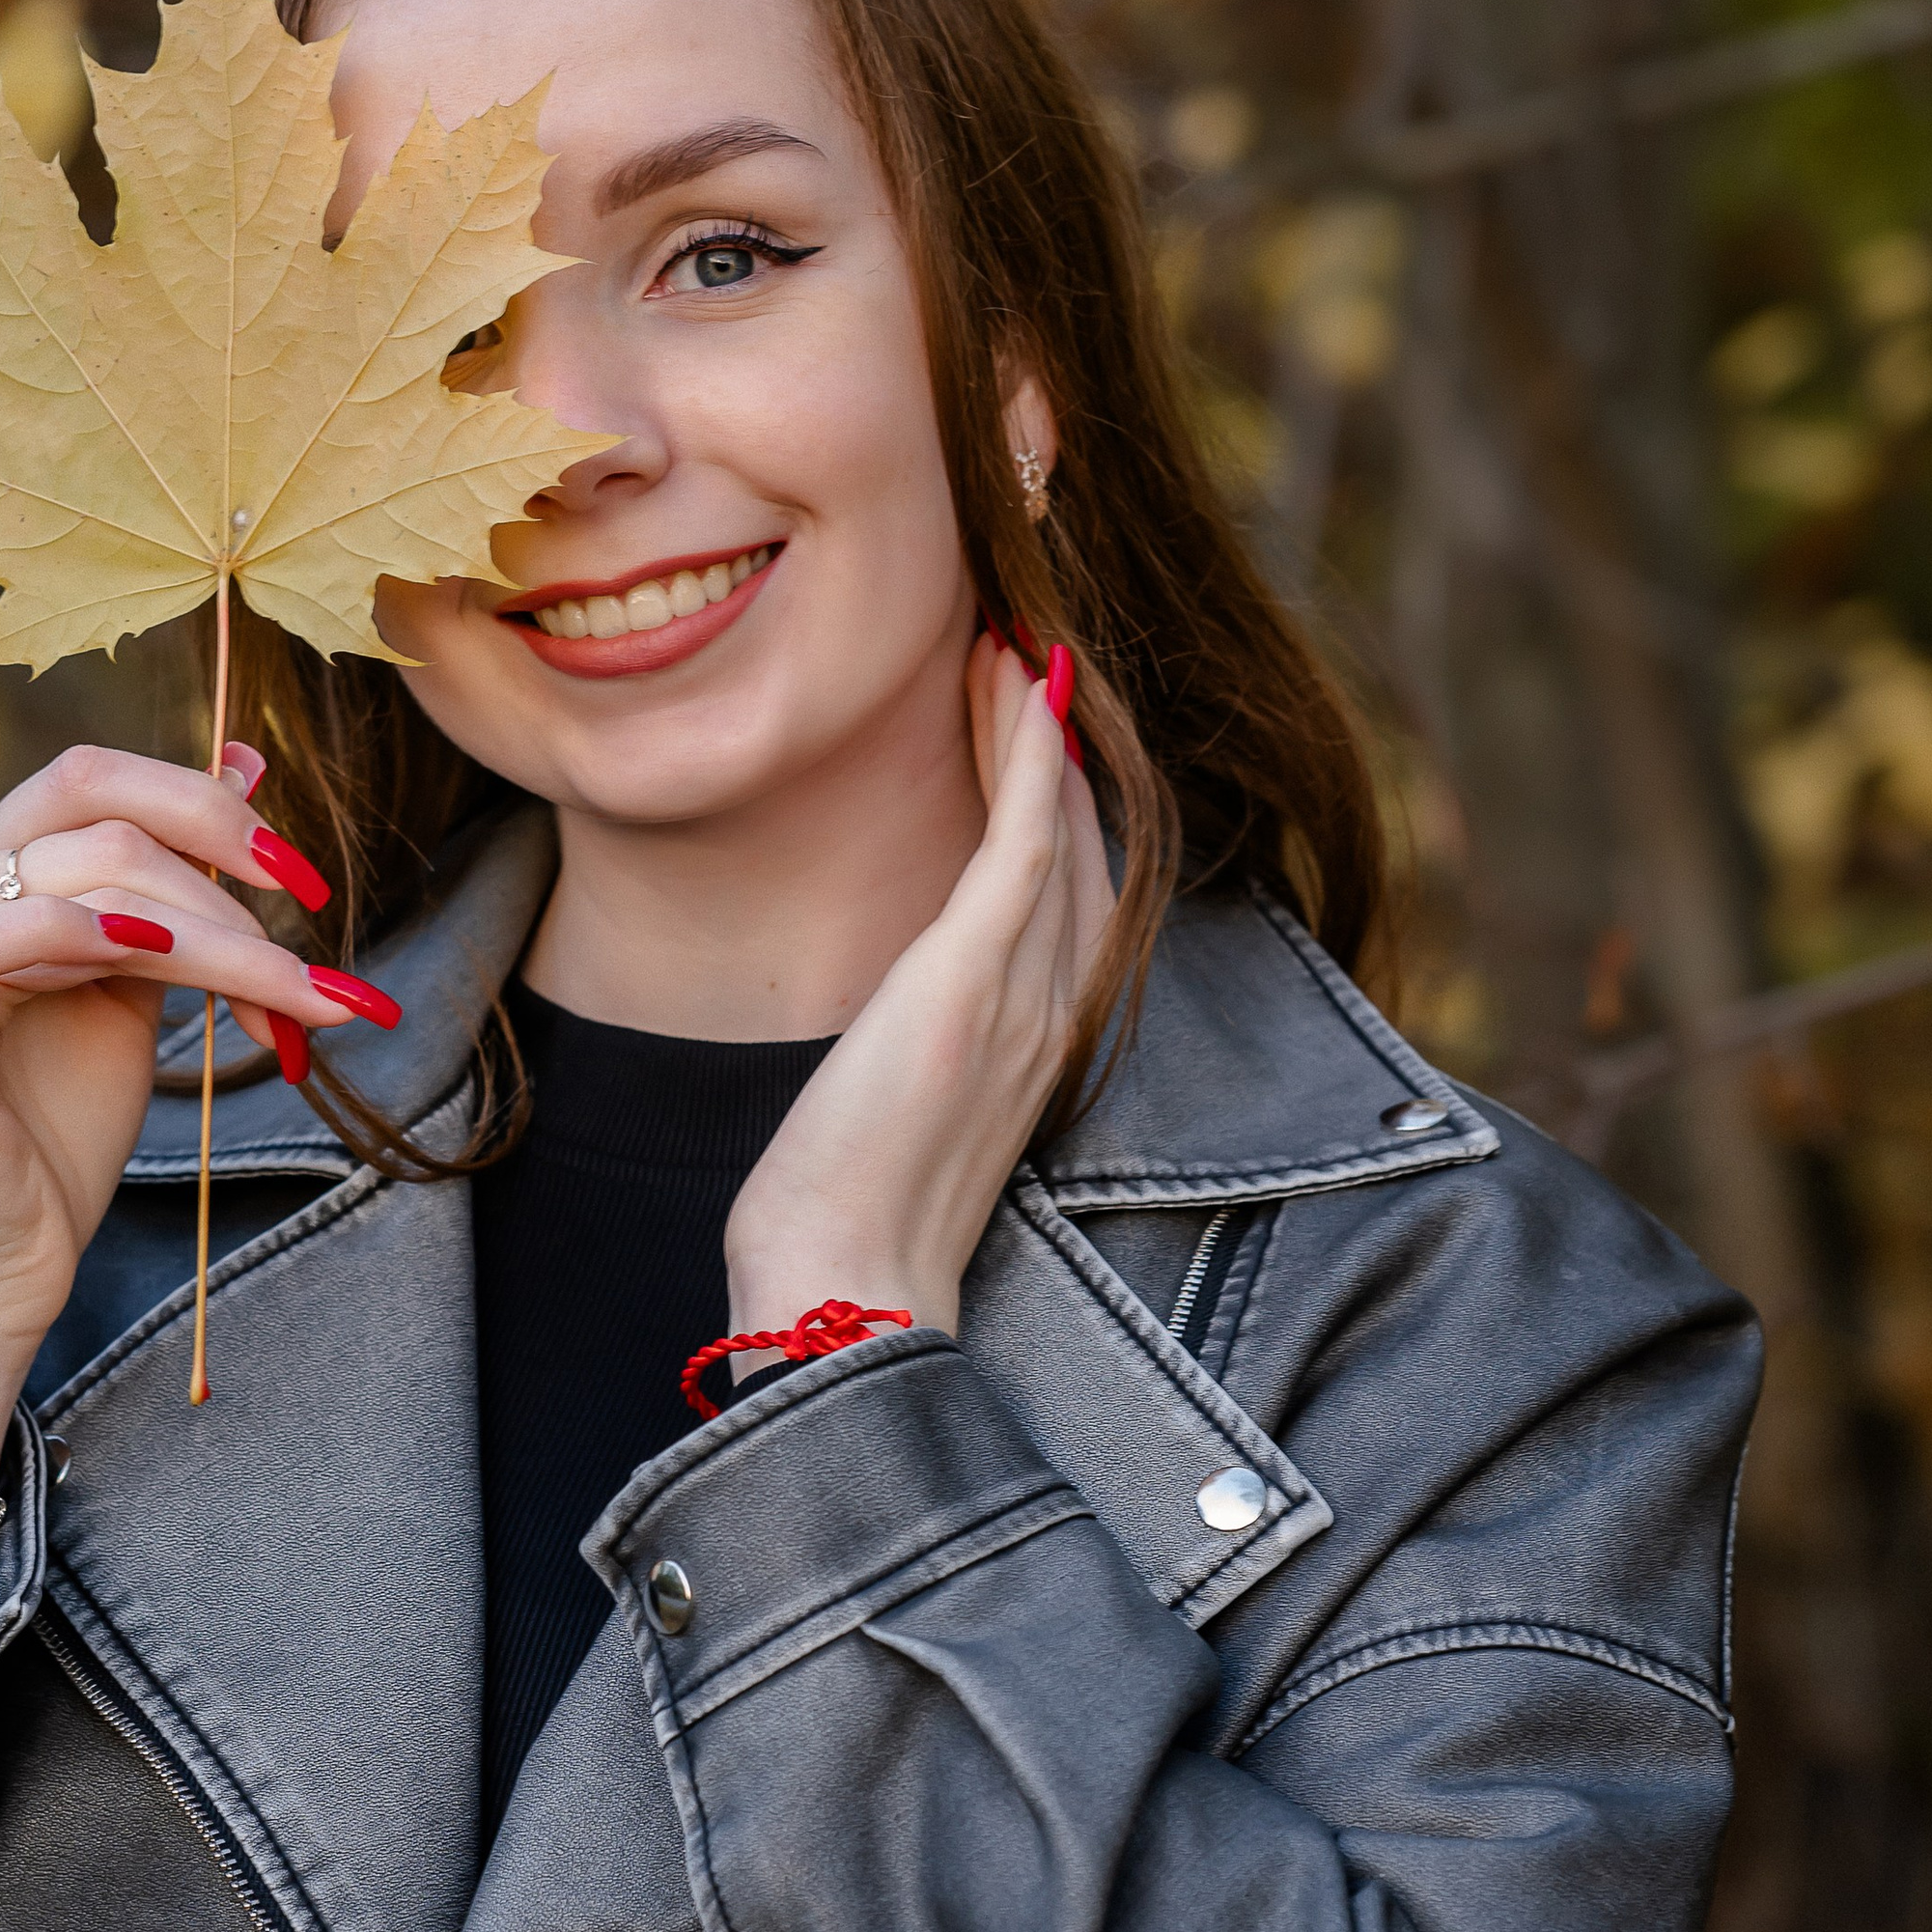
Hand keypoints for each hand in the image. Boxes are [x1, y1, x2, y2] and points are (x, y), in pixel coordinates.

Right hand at [0, 741, 387, 1480]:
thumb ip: (177, 875)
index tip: (299, 876)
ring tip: (291, 1002)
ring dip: (216, 936)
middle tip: (312, 935)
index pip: (94, 776)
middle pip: (99, 812)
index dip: (205, 802)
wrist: (1, 1259)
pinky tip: (158, 954)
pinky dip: (88, 933)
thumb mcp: (142, 976)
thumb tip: (248, 762)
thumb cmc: (63, 1121)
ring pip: (88, 880)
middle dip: (225, 864)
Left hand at [722, 639, 1115, 1342]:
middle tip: (1027, 647)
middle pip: (1084, 837)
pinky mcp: (972, 982)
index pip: (1071, 886)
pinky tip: (1017, 685)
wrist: (847, 1289)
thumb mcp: (896, 1110)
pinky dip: (1029, 756)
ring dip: (1040, 722)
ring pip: (1062, 821)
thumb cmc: (849, 1216)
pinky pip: (1027, 841)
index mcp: (1040, 1038)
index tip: (1026, 713)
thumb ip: (916, 1047)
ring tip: (1012, 641)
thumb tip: (890, 1019)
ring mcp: (1025, 994)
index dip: (1059, 792)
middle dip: (1058, 738)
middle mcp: (1056, 1007)